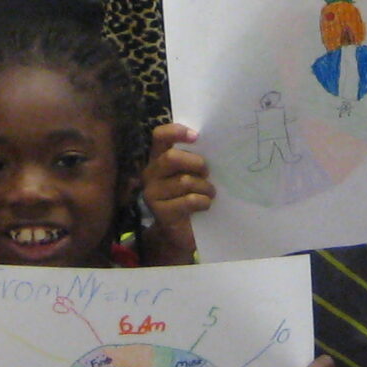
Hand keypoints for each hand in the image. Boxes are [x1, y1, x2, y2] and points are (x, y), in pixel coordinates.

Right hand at [142, 122, 211, 263]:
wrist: (179, 234)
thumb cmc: (189, 197)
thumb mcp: (191, 175)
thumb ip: (194, 161)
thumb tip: (215, 146)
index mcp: (158, 158)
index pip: (160, 136)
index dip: (176, 132)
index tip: (196, 136)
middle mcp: (150, 173)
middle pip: (171, 158)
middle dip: (196, 163)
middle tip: (207, 173)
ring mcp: (152, 193)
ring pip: (184, 181)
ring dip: (205, 187)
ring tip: (210, 193)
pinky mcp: (160, 212)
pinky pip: (189, 200)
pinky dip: (203, 201)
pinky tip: (205, 205)